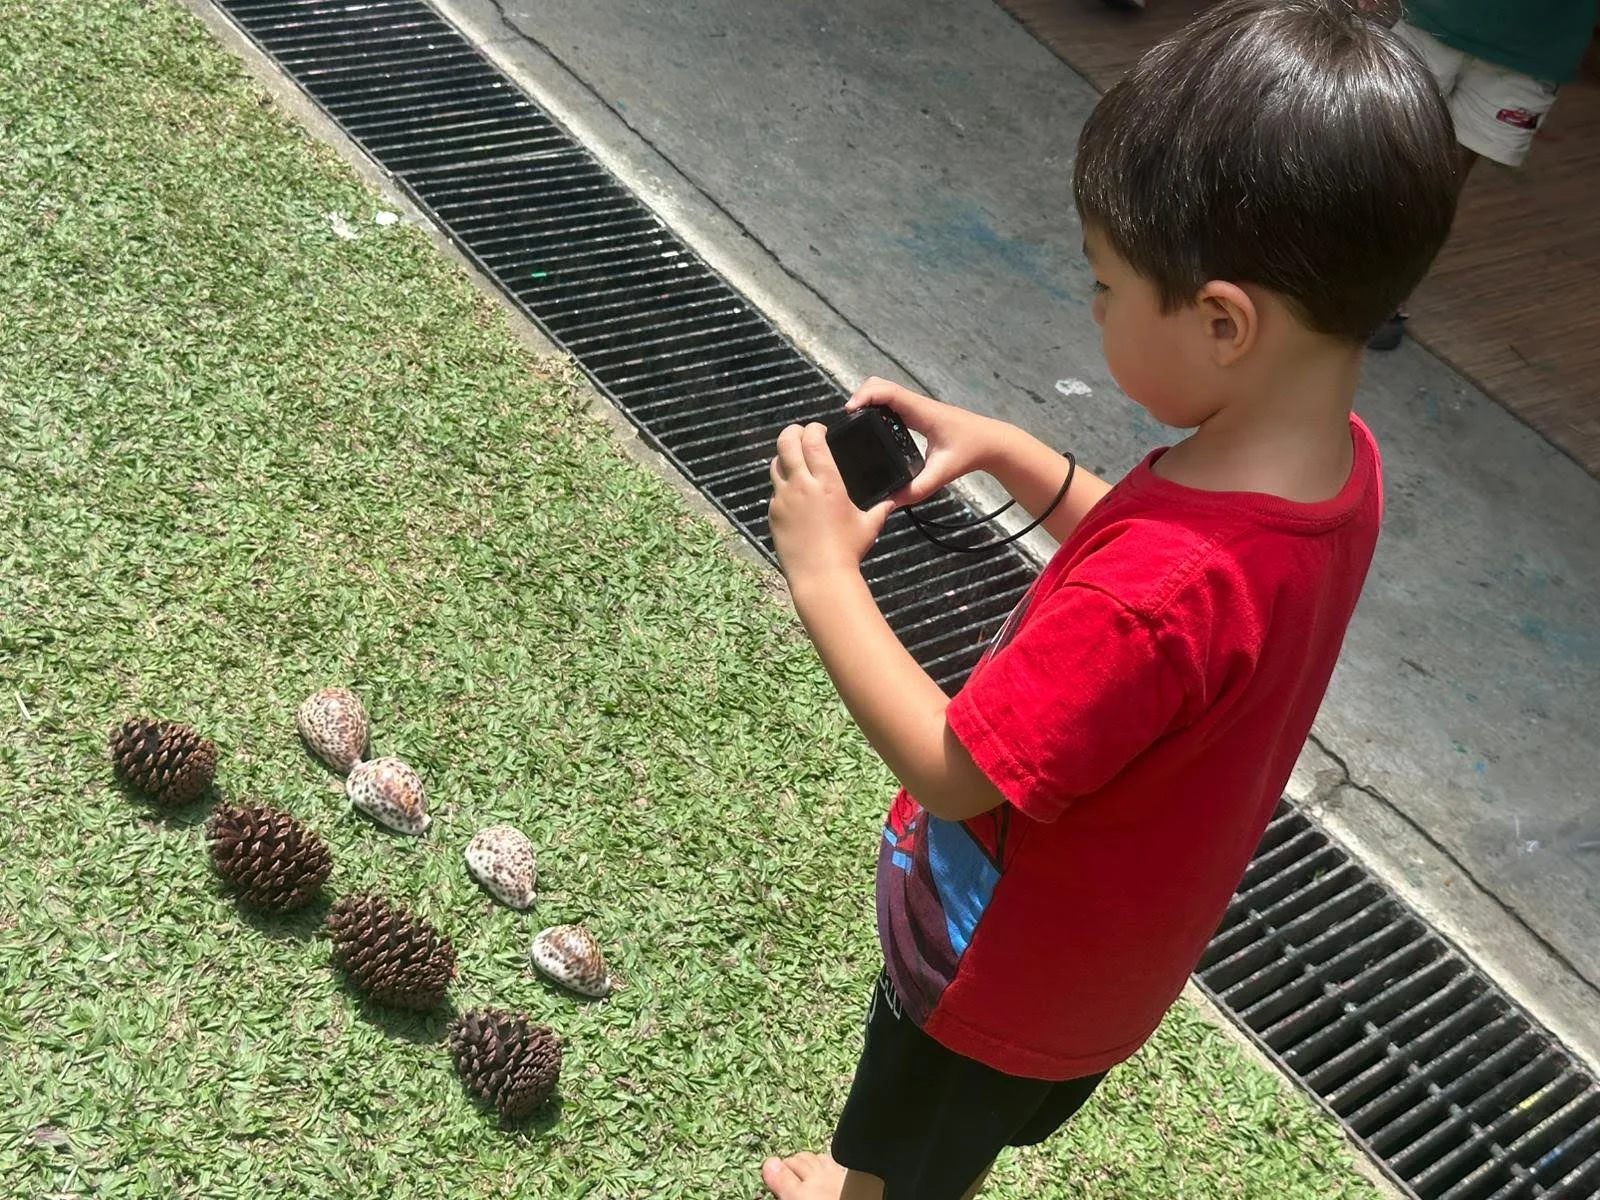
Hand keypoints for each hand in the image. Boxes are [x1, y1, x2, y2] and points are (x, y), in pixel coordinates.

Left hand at [768, 422, 893, 582]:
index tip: (820, 431)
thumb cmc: (848, 550)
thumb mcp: (869, 525)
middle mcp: (801, 485)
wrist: (820, 576)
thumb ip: (880, 508)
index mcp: (827, 482)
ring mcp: (783, 499)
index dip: (814, 429)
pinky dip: (783, 485)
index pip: (812, 439)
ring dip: (785, 457)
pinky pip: (775, 491)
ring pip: (775, 464)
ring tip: (796, 462)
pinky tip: (794, 494)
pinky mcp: (773, 514)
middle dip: (793, 432)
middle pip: (786, 442)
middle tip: (801, 435)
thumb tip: (892, 501)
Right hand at [845, 378, 999, 504]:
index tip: (850, 410)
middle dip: (861, 395)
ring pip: (885, 391)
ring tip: (855, 422)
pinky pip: (892, 402)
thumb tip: (892, 503)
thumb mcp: (942, 473)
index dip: (866, 396)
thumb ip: (917, 490)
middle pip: (881, 385)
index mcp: (922, 412)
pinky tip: (872, 426)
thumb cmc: (970, 452)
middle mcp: (917, 404)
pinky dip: (877, 406)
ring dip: (868, 400)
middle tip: (849, 419)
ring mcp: (917, 407)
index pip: (888, 392)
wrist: (991, 443)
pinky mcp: (918, 413)